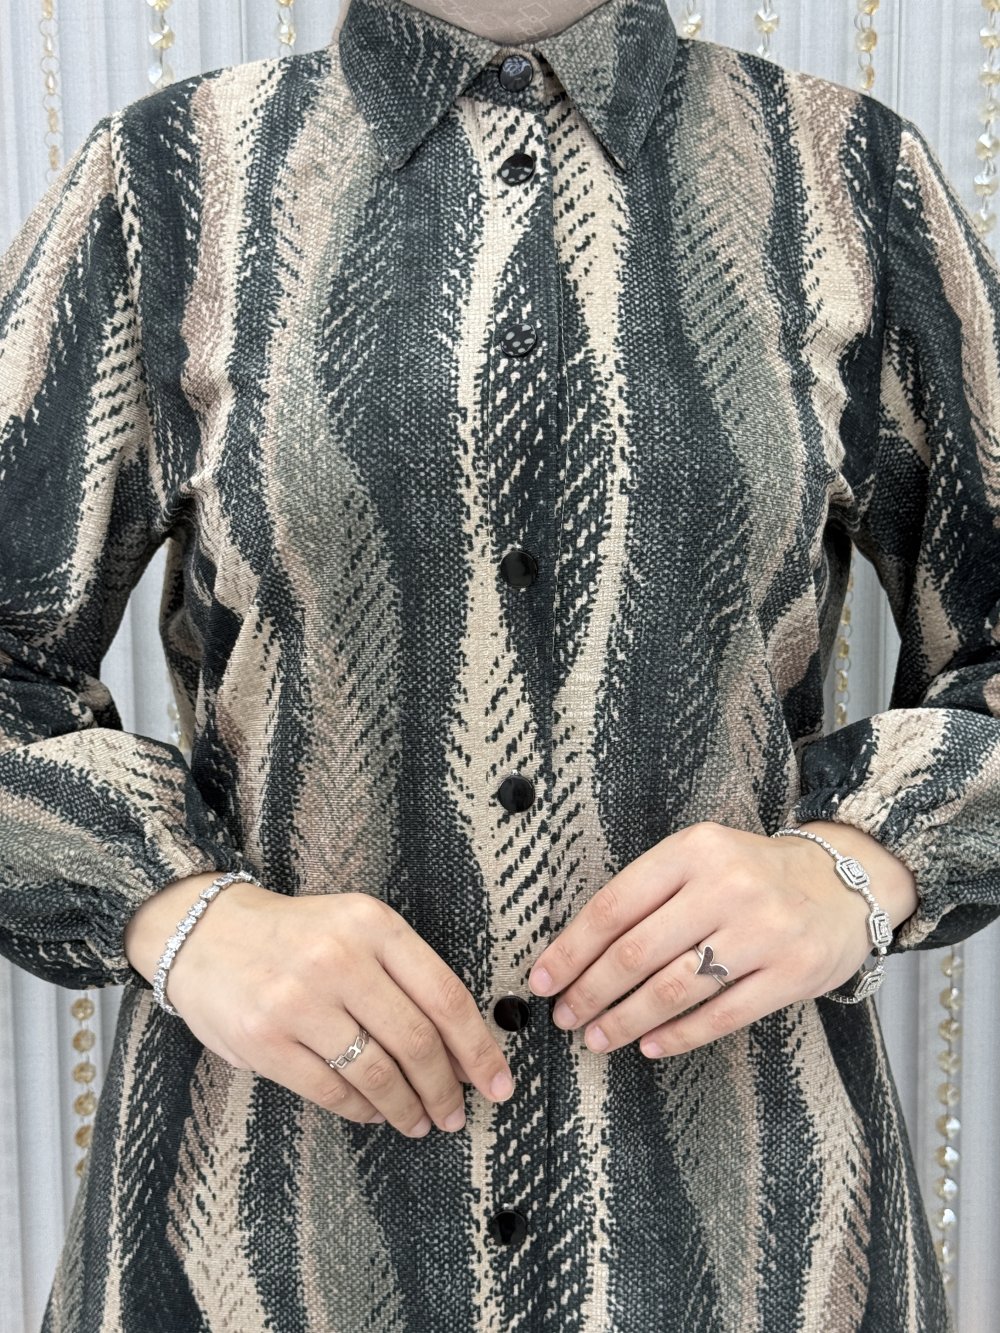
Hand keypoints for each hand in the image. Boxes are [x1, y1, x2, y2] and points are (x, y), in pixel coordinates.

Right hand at [123, 876, 514, 1136]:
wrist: (206, 932)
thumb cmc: (296, 936)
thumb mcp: (356, 930)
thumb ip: (406, 978)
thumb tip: (462, 1049)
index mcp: (373, 925)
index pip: (446, 996)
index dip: (479, 1048)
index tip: (499, 1082)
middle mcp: (339, 958)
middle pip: (416, 1040)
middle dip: (447, 1088)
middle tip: (456, 1113)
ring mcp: (298, 1000)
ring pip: (377, 1072)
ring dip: (407, 1108)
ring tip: (420, 1121)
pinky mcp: (264, 1040)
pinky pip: (331, 1090)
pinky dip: (362, 1110)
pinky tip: (374, 1112)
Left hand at [526, 819, 917, 1058]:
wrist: (844, 882)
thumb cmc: (754, 874)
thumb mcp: (701, 858)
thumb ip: (649, 894)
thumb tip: (579, 952)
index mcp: (693, 850)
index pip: (615, 905)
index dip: (571, 949)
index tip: (542, 980)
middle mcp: (727, 886)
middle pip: (637, 951)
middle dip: (591, 991)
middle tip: (566, 1017)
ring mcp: (763, 931)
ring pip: (674, 988)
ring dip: (626, 1019)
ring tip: (598, 1037)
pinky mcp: (792, 974)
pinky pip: (722, 1015)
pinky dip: (678, 1036)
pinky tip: (649, 1045)